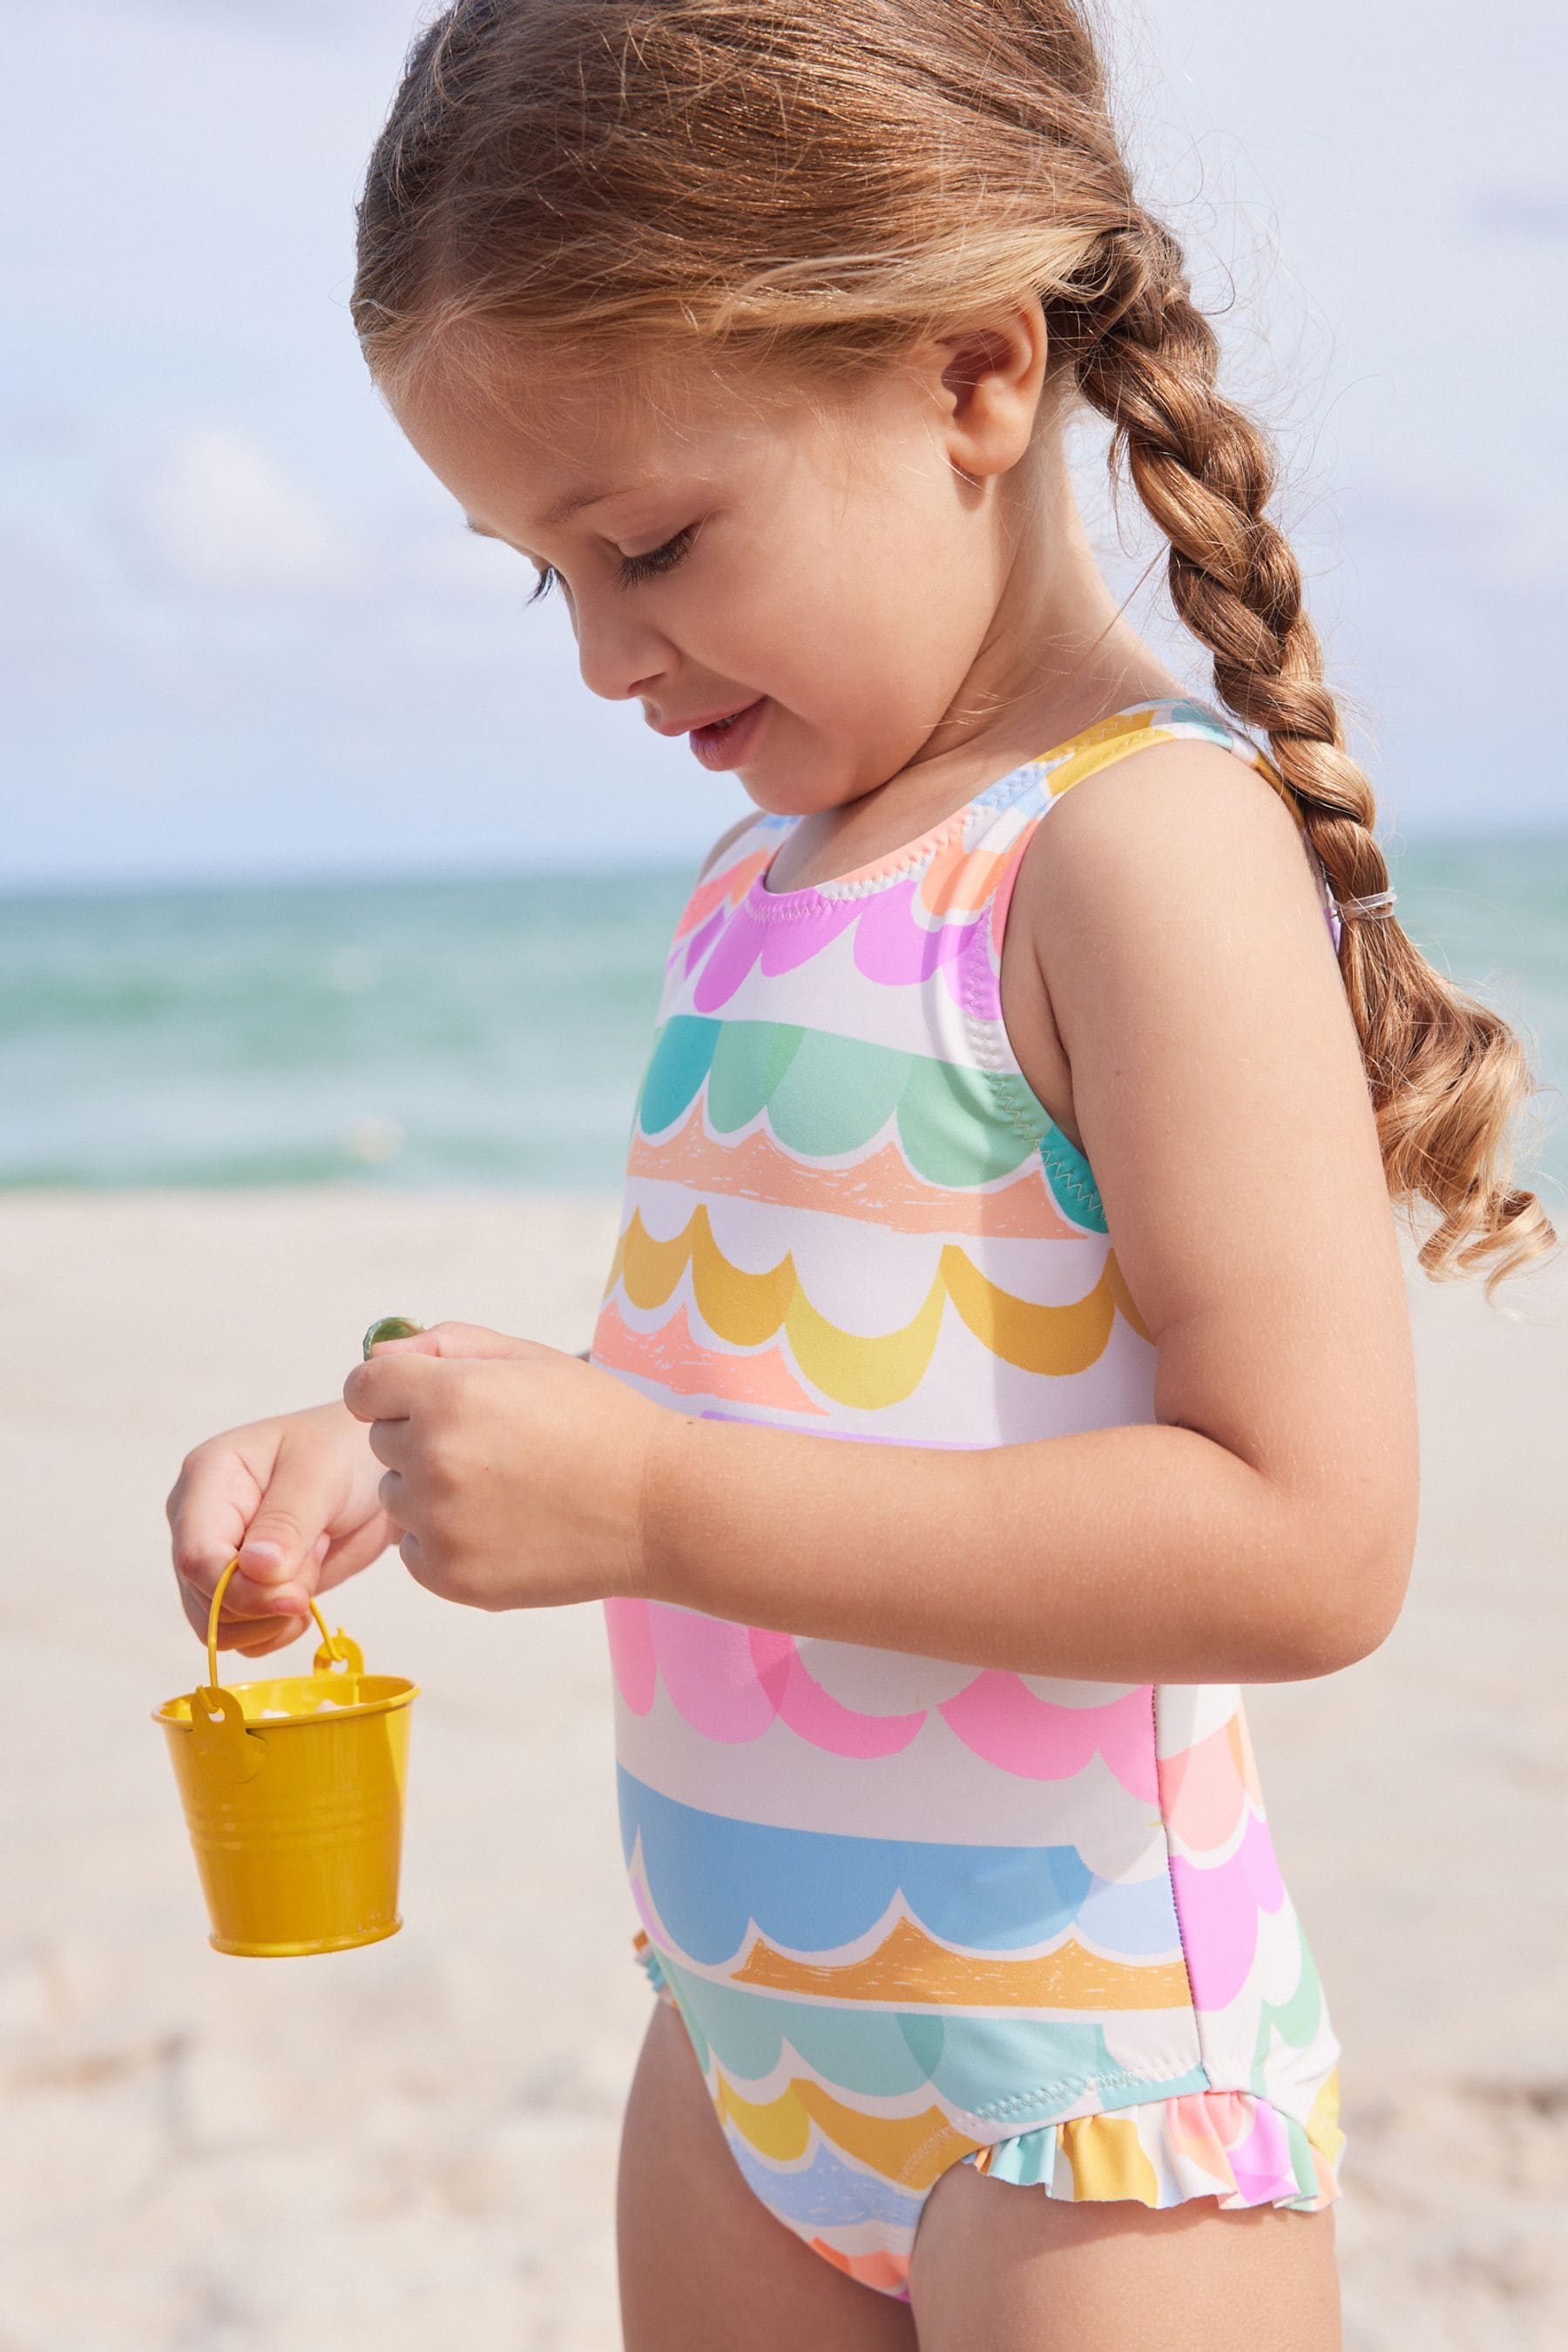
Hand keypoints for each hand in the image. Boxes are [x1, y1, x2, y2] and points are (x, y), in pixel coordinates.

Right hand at [166, 1401, 395, 1657]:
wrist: (369, 1470)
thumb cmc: (343, 1452)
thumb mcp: (322, 1474)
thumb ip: (288, 1523)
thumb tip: (255, 1569)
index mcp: (207, 1480)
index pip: (197, 1557)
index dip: (239, 1591)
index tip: (296, 1598)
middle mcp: (200, 1523)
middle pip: (204, 1600)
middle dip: (265, 1602)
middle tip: (314, 1559)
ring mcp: (217, 1559)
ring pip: (219, 1626)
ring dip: (273, 1618)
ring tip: (310, 1565)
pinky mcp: (240, 1588)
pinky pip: (243, 1637)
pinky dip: (278, 1630)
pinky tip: (306, 1592)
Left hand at [341, 1322, 667, 1612]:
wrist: (659, 1507)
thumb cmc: (599, 1422)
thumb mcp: (530, 1356)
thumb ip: (446, 1343)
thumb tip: (383, 1354)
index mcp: (449, 1395)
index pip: (362, 1387)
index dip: (392, 1390)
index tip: (425, 1401)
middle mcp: (434, 1458)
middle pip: (381, 1442)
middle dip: (420, 1438)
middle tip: (493, 1447)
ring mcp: (440, 1523)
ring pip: (396, 1497)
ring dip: (431, 1491)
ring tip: (504, 1489)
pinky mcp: (451, 1576)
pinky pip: (413, 1550)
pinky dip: (444, 1540)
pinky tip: (503, 1526)